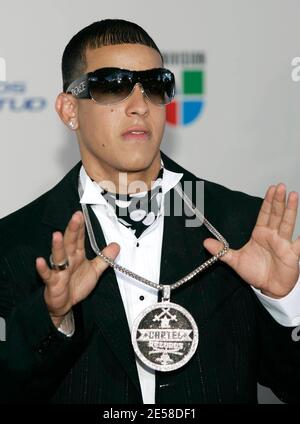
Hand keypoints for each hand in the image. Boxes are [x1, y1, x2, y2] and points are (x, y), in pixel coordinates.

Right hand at [36, 211, 119, 326]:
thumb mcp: (95, 271)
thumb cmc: (76, 285)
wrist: (65, 304)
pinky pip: (47, 274)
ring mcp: (59, 270)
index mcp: (77, 255)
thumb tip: (116, 245)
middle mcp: (68, 259)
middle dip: (73, 229)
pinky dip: (43, 268)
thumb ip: (104, 258)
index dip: (81, 226)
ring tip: (57, 235)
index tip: (82, 214)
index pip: (79, 238)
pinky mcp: (53, 282)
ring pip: (58, 256)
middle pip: (70, 242)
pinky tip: (40, 261)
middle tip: (76, 217)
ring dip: (57, 246)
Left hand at [204, 184, 299, 297]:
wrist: (268, 288)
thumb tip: (205, 243)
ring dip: (291, 209)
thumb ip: (221, 251)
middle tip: (281, 186)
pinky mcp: (292, 254)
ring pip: (287, 223)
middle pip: (276, 214)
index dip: (268, 201)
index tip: (271, 189)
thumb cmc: (255, 273)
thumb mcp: (235, 260)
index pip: (265, 214)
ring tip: (293, 195)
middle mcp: (273, 236)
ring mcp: (284, 243)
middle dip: (278, 200)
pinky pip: (299, 244)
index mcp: (260, 234)